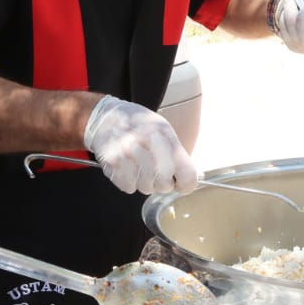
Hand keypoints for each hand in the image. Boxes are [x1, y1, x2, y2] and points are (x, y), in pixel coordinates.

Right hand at [83, 96, 199, 194]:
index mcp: (163, 134)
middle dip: (163, 184)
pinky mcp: (111, 162)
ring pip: (146, 187)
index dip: (187, 185)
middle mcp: (145, 142)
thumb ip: (179, 156)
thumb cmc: (139, 126)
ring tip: (140, 168)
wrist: (106, 117)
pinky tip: (127, 168)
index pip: (186, 172)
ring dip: (145, 183)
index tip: (182, 185)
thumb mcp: (164, 132)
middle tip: (158, 174)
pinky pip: (128, 187)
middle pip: (165, 183)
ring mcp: (127, 152)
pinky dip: (129, 182)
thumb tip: (197, 177)